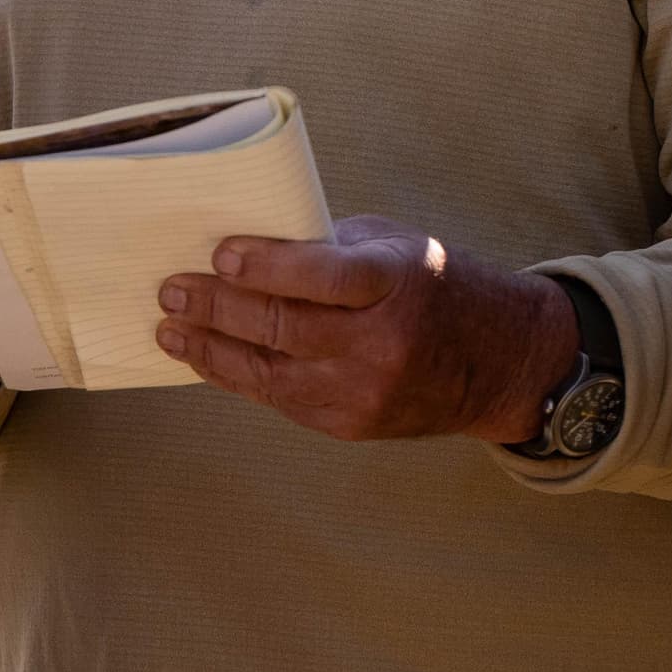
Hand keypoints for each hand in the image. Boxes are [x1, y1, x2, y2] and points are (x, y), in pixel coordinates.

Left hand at [156, 218, 576, 443]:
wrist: (501, 362)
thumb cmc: (438, 286)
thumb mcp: (395, 247)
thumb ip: (327, 249)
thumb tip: (246, 246)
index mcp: (397, 283)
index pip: (321, 275)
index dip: (264, 266)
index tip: (219, 254)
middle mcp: (382, 343)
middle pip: (283, 326)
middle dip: (217, 306)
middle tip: (172, 289)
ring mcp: (365, 391)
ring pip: (270, 372)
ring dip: (211, 348)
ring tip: (170, 328)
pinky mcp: (352, 425)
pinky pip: (280, 399)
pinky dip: (238, 376)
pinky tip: (208, 356)